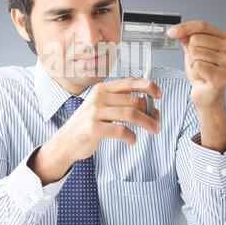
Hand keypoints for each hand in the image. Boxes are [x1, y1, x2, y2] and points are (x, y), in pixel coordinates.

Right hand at [29, 77, 161, 183]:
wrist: (66, 142)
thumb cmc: (88, 124)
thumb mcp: (101, 107)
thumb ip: (122, 103)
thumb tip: (150, 105)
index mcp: (102, 89)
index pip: (130, 82)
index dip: (148, 86)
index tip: (159, 94)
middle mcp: (99, 97)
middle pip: (135, 101)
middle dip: (151, 112)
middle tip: (158, 122)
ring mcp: (95, 112)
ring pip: (132, 115)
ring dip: (148, 123)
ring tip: (155, 130)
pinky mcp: (94, 128)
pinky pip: (121, 130)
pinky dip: (131, 137)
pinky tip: (132, 140)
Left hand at [167, 20, 225, 108]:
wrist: (206, 93)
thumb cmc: (202, 72)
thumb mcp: (193, 51)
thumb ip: (187, 39)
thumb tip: (178, 31)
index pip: (202, 25)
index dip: (184, 28)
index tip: (171, 32)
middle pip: (196, 39)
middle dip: (190, 52)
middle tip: (197, 62)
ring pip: (195, 53)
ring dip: (192, 64)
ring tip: (200, 71)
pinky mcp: (221, 76)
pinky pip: (197, 66)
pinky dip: (194, 72)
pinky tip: (201, 77)